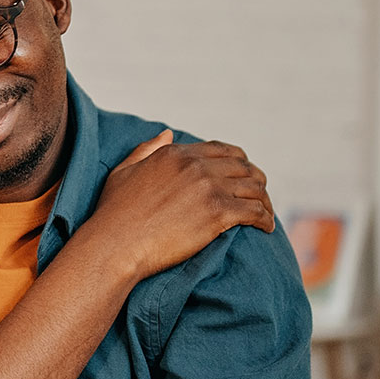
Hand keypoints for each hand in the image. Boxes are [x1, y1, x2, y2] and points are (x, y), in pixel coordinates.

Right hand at [87, 130, 273, 282]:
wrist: (114, 245)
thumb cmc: (113, 214)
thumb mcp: (124, 171)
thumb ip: (147, 149)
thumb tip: (168, 133)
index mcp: (177, 154)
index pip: (222, 150)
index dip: (239, 163)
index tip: (243, 177)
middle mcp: (196, 166)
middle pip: (243, 167)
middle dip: (255, 181)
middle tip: (259, 196)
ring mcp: (209, 188)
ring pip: (254, 187)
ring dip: (264, 200)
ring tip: (266, 213)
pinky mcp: (217, 213)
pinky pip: (255, 211)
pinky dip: (265, 218)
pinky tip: (266, 228)